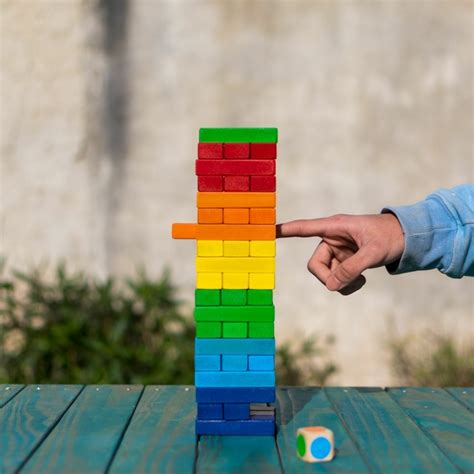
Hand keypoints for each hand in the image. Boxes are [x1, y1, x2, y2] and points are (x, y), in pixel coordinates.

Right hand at [277, 213, 404, 294]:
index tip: (267, 230)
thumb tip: (332, 286)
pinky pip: (336, 280)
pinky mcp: (343, 262)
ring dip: (341, 284)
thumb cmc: (391, 236)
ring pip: (326, 276)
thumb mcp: (374, 252)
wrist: (407, 239)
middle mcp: (331, 239)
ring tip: (361, 280)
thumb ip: (352, 268)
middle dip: (329, 278)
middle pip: (315, 265)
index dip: (285, 231)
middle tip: (348, 282)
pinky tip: (361, 280)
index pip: (304, 228)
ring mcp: (337, 252)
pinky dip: (346, 285)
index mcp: (335, 227)